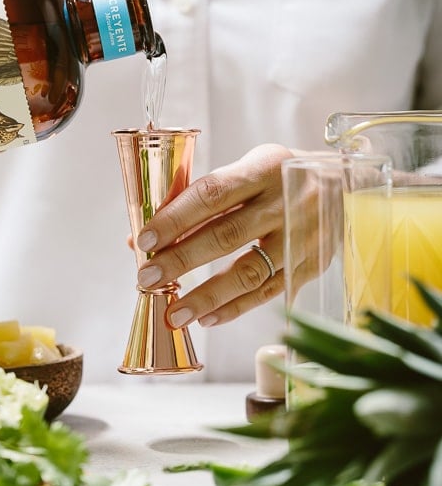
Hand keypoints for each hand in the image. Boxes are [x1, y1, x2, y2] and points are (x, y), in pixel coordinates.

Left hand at [135, 143, 294, 328]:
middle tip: (148, 277)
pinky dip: (236, 307)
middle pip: (227, 235)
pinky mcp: (311, 264)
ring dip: (207, 295)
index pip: (213, 193)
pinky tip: (208, 318)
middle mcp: (287, 201)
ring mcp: (302, 236)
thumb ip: (198, 199)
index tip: (144, 239)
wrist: (346, 186)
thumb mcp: (247, 169)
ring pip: (249, 271)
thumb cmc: (279, 177)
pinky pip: (269, 291)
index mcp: (264, 168)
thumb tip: (140, 238)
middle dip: (182, 260)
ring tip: (175, 312)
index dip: (176, 217)